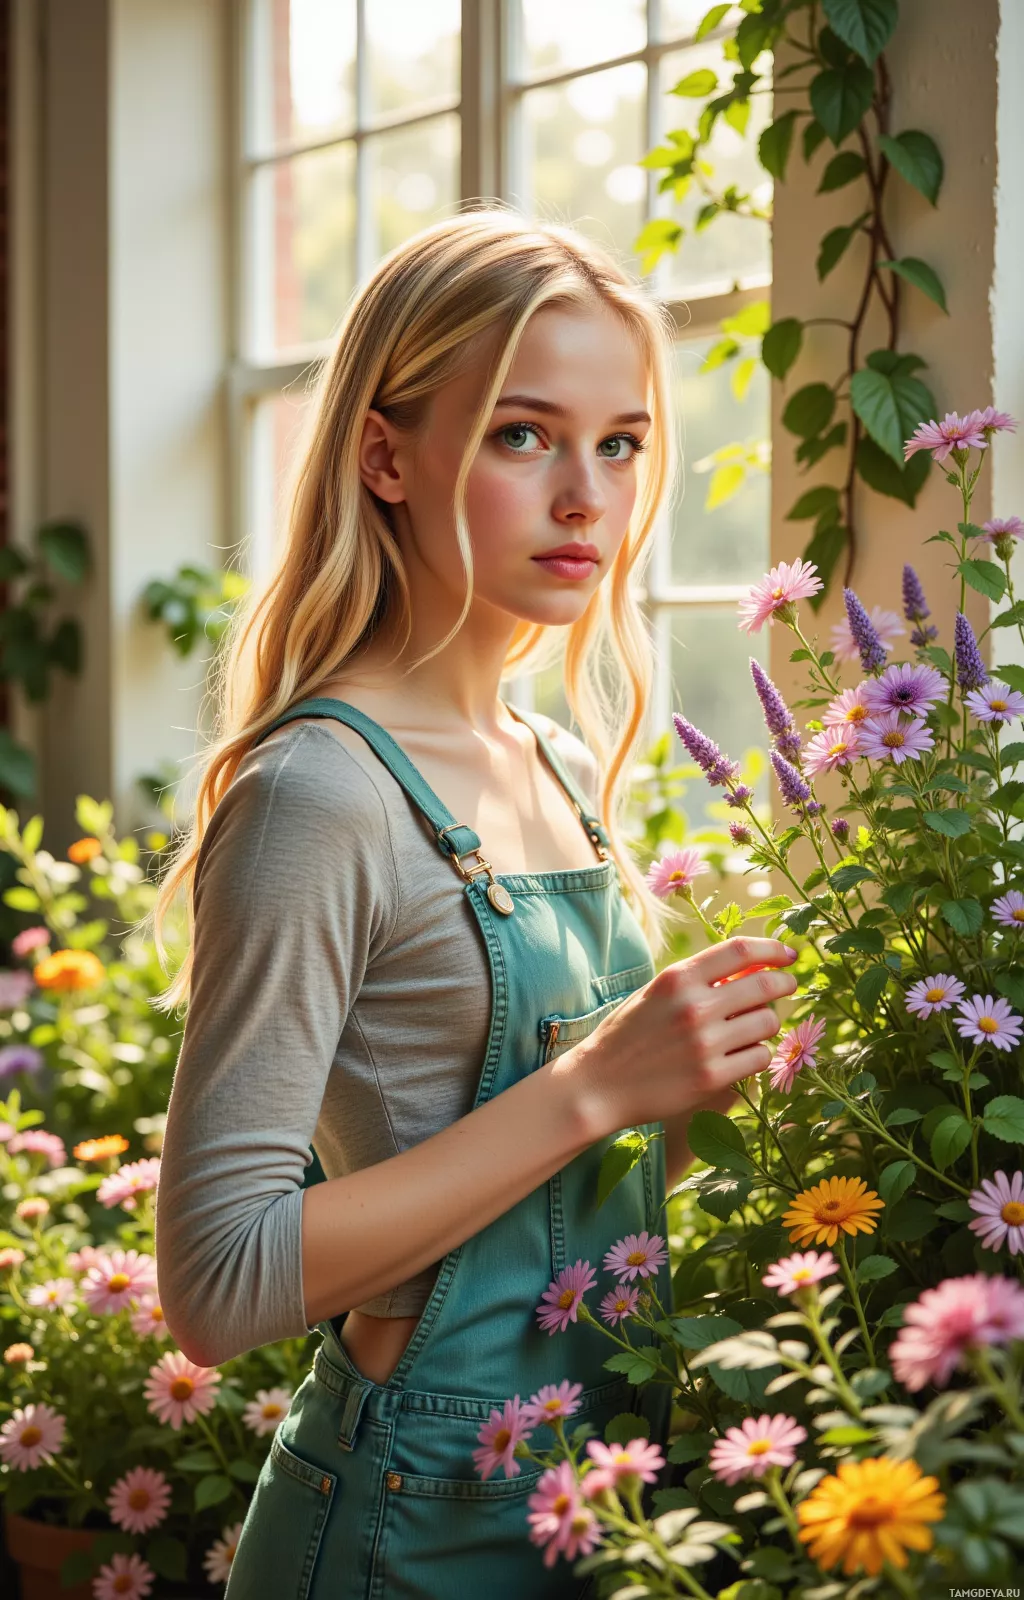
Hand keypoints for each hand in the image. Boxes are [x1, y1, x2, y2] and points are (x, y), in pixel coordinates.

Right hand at [568, 937, 798, 1137]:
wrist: (599, 1083)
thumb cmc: (628, 1034)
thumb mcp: (657, 992)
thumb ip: (698, 979)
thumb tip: (751, 967)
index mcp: (678, 978)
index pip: (740, 950)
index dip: (772, 949)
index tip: (787, 954)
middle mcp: (694, 1006)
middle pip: (764, 986)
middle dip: (785, 983)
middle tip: (789, 985)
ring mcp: (704, 1044)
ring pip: (767, 1023)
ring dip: (768, 1023)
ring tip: (754, 1027)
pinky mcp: (710, 1078)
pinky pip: (758, 1058)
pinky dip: (757, 1054)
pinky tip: (744, 1054)